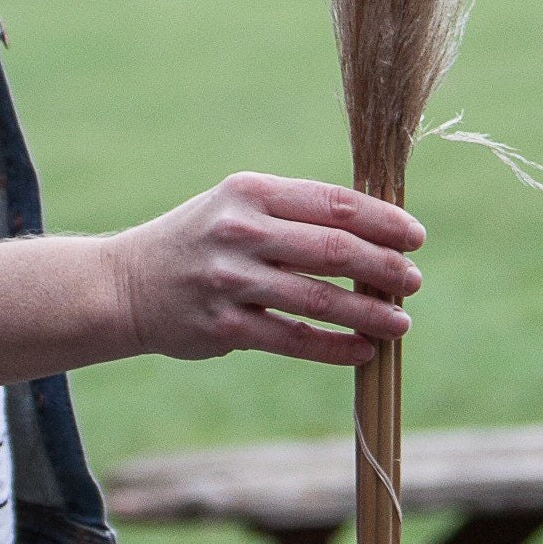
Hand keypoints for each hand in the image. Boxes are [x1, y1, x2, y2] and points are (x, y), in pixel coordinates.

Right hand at [114, 172, 424, 366]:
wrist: (126, 285)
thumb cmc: (202, 240)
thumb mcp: (239, 206)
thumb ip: (297, 213)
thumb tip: (378, 233)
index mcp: (252, 192)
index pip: (334, 202)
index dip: (383, 220)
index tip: (416, 237)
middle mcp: (241, 231)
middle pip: (334, 249)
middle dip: (384, 267)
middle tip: (415, 280)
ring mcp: (230, 280)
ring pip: (319, 300)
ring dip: (369, 313)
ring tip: (402, 322)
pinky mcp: (223, 327)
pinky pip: (292, 340)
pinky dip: (335, 348)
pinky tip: (364, 351)